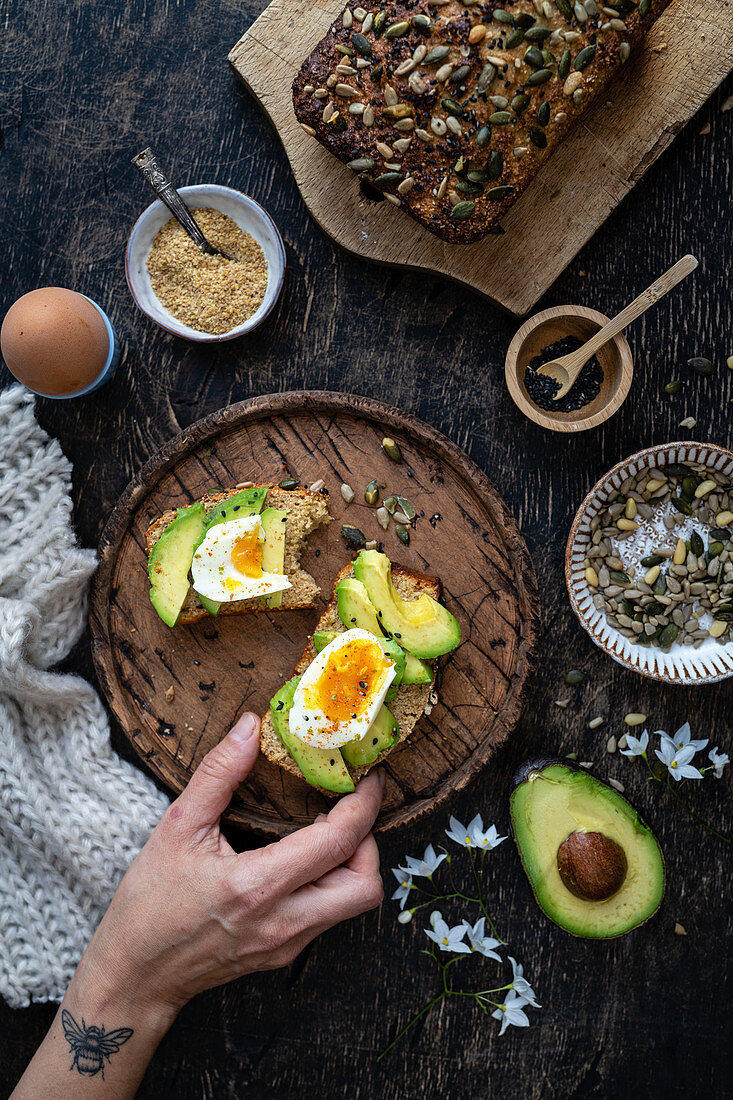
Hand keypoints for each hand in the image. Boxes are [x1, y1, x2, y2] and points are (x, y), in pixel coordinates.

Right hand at [79, 712, 384, 1018]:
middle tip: (350, 809)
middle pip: (366, 885)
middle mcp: (281, 920)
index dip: (363, 805)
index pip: (337, 842)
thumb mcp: (178, 825)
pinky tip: (306, 859)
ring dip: (354, 863)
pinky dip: (333, 882)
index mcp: (256, 886)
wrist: (135, 974)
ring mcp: (286, 943)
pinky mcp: (284, 955)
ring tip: (328, 831)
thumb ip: (219, 772)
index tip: (368, 778)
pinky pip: (329, 916)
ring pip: (354, 905)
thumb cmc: (149, 902)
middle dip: (369, 840)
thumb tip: (250, 725)